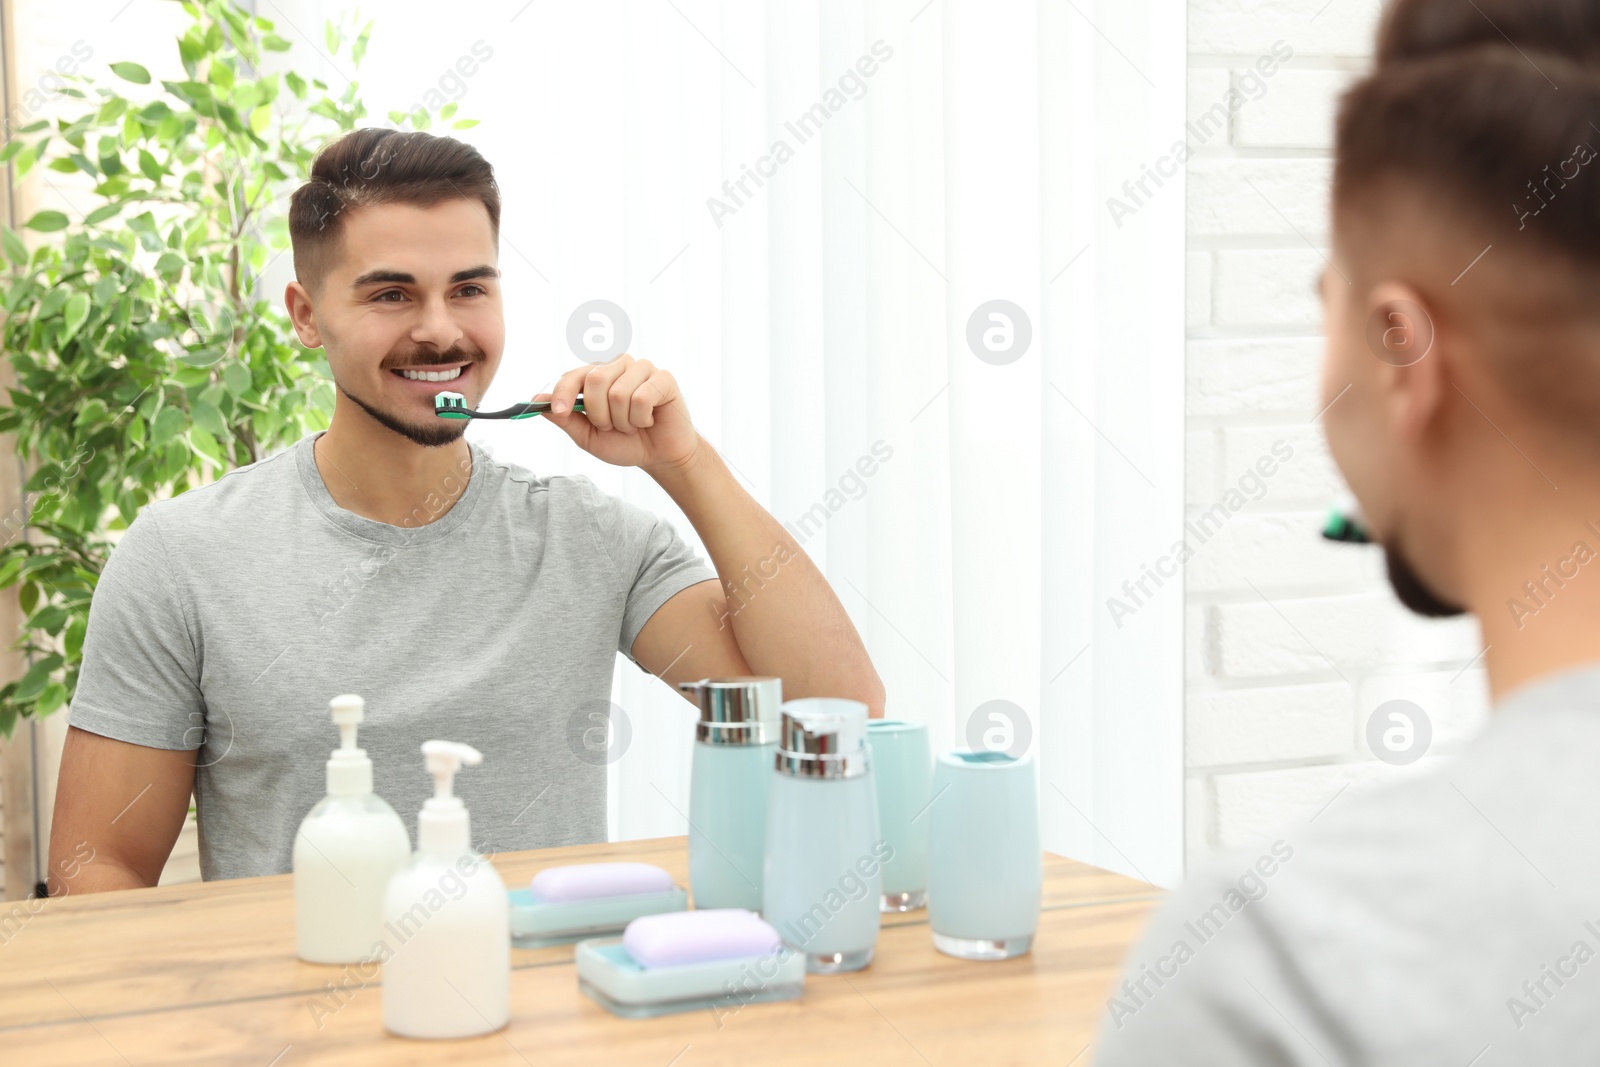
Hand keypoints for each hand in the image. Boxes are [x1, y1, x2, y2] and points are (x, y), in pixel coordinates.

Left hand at [537, 354, 701, 473]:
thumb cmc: (624, 443)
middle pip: (595, 380)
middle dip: (600, 415)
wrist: (659, 456)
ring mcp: (642, 369)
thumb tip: (537, 400)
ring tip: (633, 425)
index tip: (560, 412)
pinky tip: (649, 420)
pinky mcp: (663, 378)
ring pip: (619, 392)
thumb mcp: (588, 436)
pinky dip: (642, 418)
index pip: (573, 375)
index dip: (563, 392)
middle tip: (612, 426)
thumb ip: (565, 418)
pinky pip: (642, 397)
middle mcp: (618, 365)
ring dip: (623, 420)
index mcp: (597, 376)